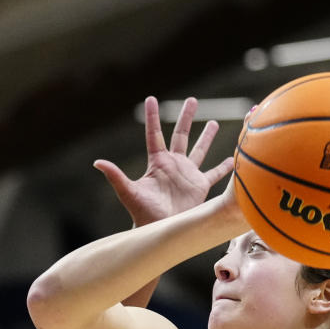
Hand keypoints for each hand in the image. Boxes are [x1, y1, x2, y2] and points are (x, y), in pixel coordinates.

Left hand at [94, 96, 232, 226]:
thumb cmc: (143, 213)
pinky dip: (224, 167)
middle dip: (187, 118)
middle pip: (181, 136)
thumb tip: (97, 162)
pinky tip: (232, 159)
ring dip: (206, 137)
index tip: (151, 99)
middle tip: (192, 100)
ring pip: (199, 150)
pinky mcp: (199, 186)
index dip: (152, 117)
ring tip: (214, 122)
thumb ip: (115, 176)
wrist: (161, 230)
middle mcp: (173, 165)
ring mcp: (187, 174)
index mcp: (157, 163)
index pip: (154, 135)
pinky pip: (214, 174)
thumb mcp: (129, 192)